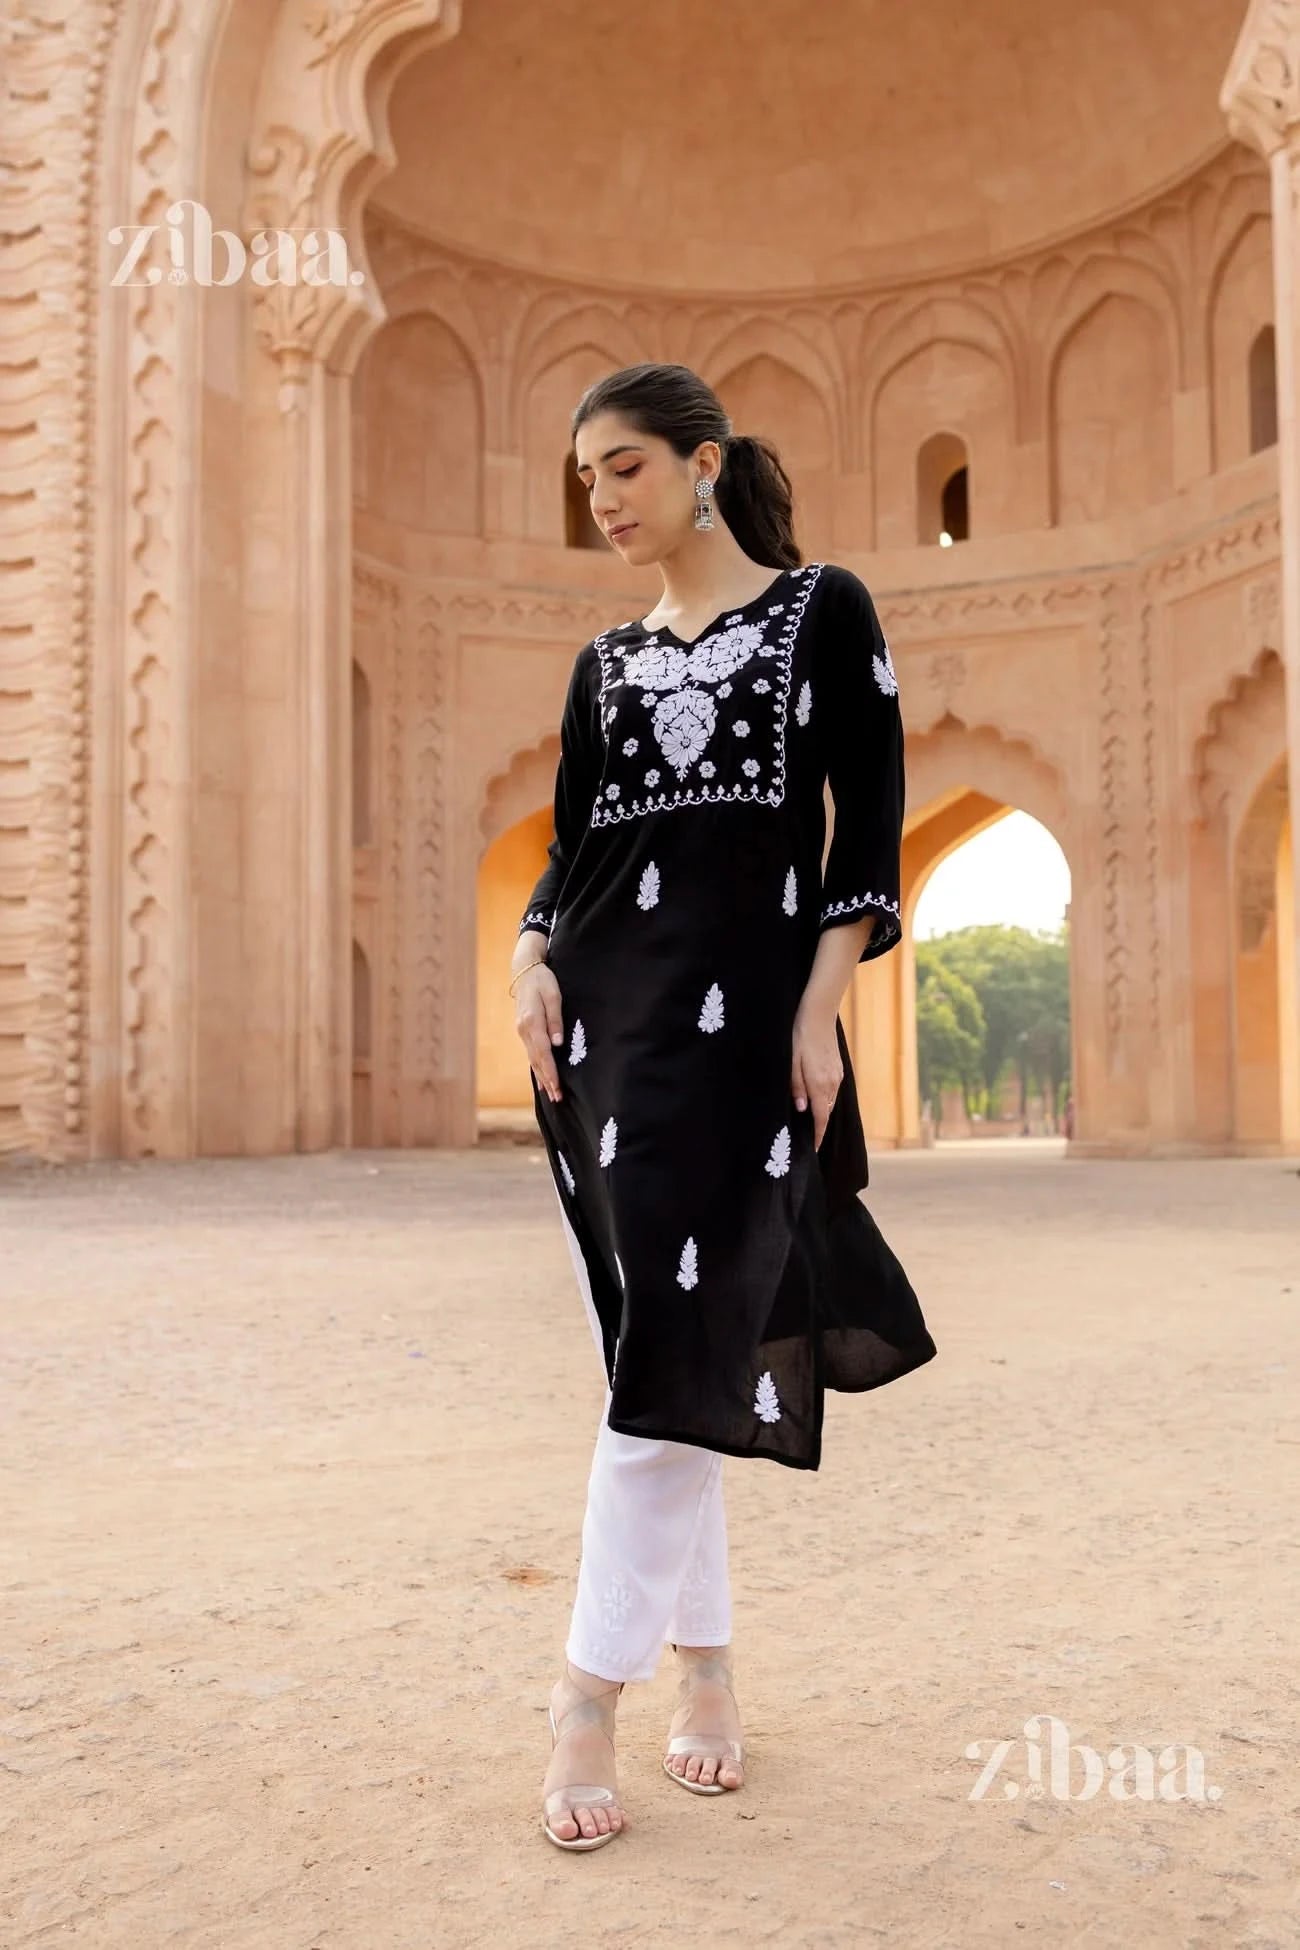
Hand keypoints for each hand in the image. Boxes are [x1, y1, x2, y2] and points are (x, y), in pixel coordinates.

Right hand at [514, 963, 565, 1100]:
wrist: (524, 971)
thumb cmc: (542, 981)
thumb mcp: (553, 995)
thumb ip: (555, 1019)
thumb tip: (557, 1043)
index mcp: (532, 1022)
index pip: (543, 1052)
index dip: (550, 1071)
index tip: (557, 1086)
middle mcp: (524, 1030)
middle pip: (537, 1060)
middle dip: (547, 1080)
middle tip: (558, 1098)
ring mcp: (522, 1032)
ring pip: (533, 1059)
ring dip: (542, 1078)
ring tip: (552, 1094)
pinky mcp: (524, 1031)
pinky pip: (531, 1054)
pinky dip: (537, 1068)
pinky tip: (541, 1080)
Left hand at [791, 1005, 841, 1150]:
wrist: (818, 1014)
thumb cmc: (799, 1036)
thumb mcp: (791, 1063)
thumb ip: (797, 1087)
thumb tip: (800, 1109)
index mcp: (819, 1084)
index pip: (820, 1118)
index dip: (817, 1135)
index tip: (813, 1150)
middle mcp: (832, 1083)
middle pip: (826, 1111)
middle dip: (818, 1125)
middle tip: (806, 1136)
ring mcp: (837, 1075)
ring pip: (829, 1100)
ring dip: (821, 1110)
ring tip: (809, 1119)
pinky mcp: (838, 1067)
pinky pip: (832, 1089)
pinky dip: (824, 1097)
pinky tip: (814, 1095)